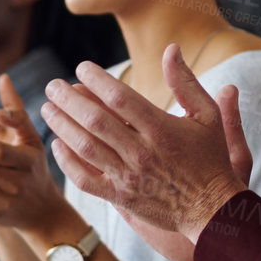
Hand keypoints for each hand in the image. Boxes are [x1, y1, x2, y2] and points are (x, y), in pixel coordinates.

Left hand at [42, 43, 251, 239]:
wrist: (212, 211)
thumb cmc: (210, 159)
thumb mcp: (207, 115)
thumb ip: (186, 82)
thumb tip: (172, 49)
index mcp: (162, 128)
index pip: (119, 97)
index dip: (96, 79)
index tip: (81, 68)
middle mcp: (142, 152)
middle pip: (95, 120)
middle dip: (69, 99)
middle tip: (53, 86)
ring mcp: (129, 177)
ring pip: (85, 147)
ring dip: (62, 125)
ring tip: (48, 109)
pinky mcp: (121, 198)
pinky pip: (86, 179)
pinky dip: (68, 162)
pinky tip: (57, 145)